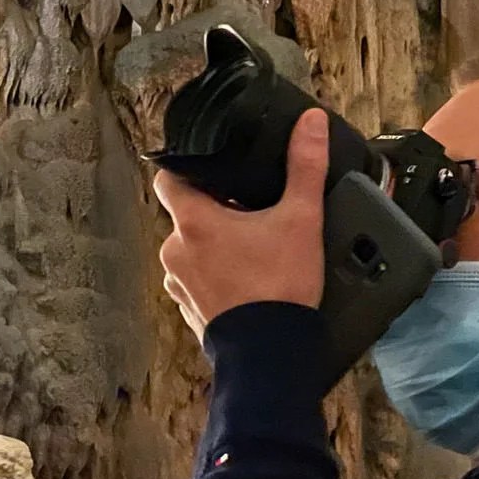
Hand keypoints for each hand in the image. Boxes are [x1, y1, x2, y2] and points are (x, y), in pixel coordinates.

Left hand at [152, 108, 327, 340]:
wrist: (271, 356)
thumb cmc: (280, 287)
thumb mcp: (301, 219)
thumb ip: (304, 166)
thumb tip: (310, 122)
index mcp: (192, 222)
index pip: (168, 178)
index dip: (188, 169)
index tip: (214, 171)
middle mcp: (175, 251)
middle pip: (185, 215)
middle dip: (214, 211)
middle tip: (249, 212)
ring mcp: (179, 284)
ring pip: (190, 249)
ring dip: (214, 246)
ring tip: (252, 249)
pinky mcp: (190, 310)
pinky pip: (196, 281)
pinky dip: (216, 276)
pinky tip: (246, 280)